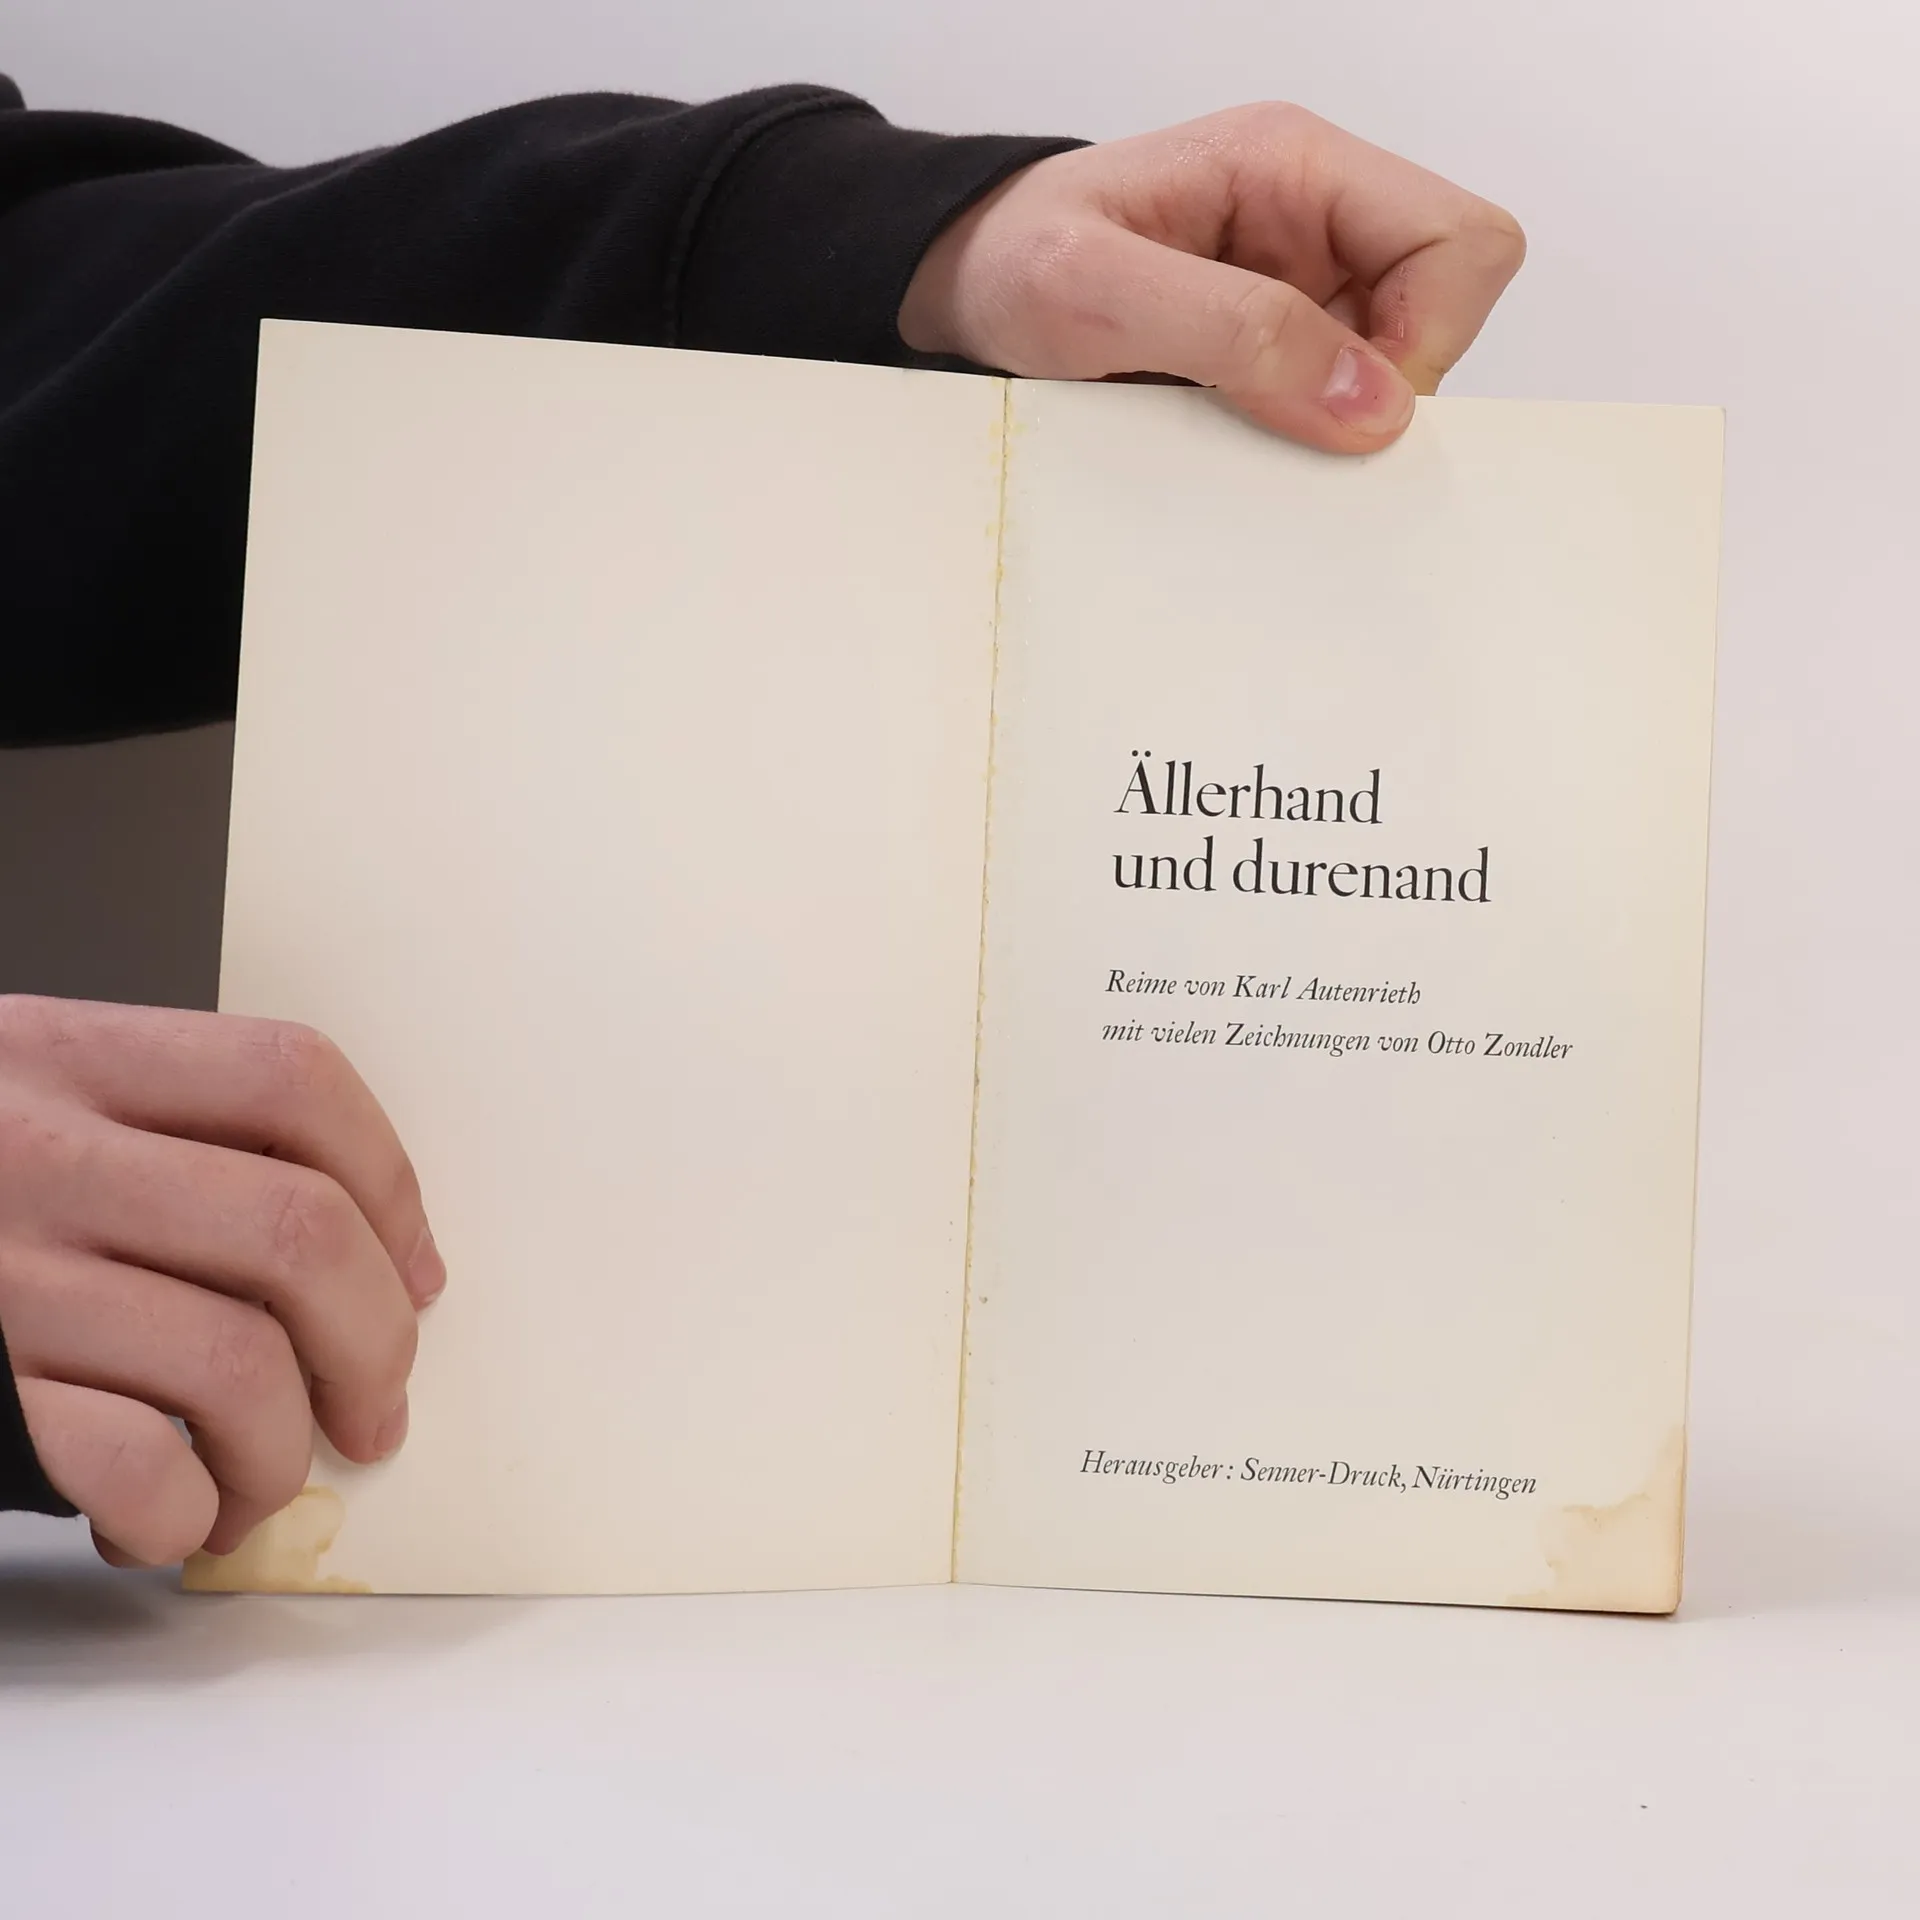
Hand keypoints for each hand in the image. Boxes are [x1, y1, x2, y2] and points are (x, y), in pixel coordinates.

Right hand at [0, 996, 440, 1565]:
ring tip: (267, 1481)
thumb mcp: (38, 1096)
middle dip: (375, 1344)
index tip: (418, 1275)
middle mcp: (37, 1147)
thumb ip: (177, 1135)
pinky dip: (180, 1511)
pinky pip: (126, 1460)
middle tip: (377, 1409)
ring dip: (283, 1454)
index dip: (393, 1184)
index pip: (294, 1079)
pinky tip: (171, 1517)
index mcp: (74, 1053)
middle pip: (298, 1234)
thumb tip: (384, 1260)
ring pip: (234, 1365)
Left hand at [899, 102, 1524, 451]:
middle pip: (1448, 309)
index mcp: (1298, 168)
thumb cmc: (1014, 263)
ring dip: (1338, 426)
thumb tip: (1372, 401)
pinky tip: (1230, 443)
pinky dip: (1302, 445)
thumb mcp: (1097, 290)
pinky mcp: (1276, 356)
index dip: (1430, 335)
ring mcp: (1304, 292)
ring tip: (1232, 430)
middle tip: (1287, 429)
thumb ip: (1235, 331)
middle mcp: (1319, 224)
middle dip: (1391, 390)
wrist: (963, 292)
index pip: (1461, 240)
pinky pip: (1337, 411)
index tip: (1348, 408)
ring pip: (1399, 374)